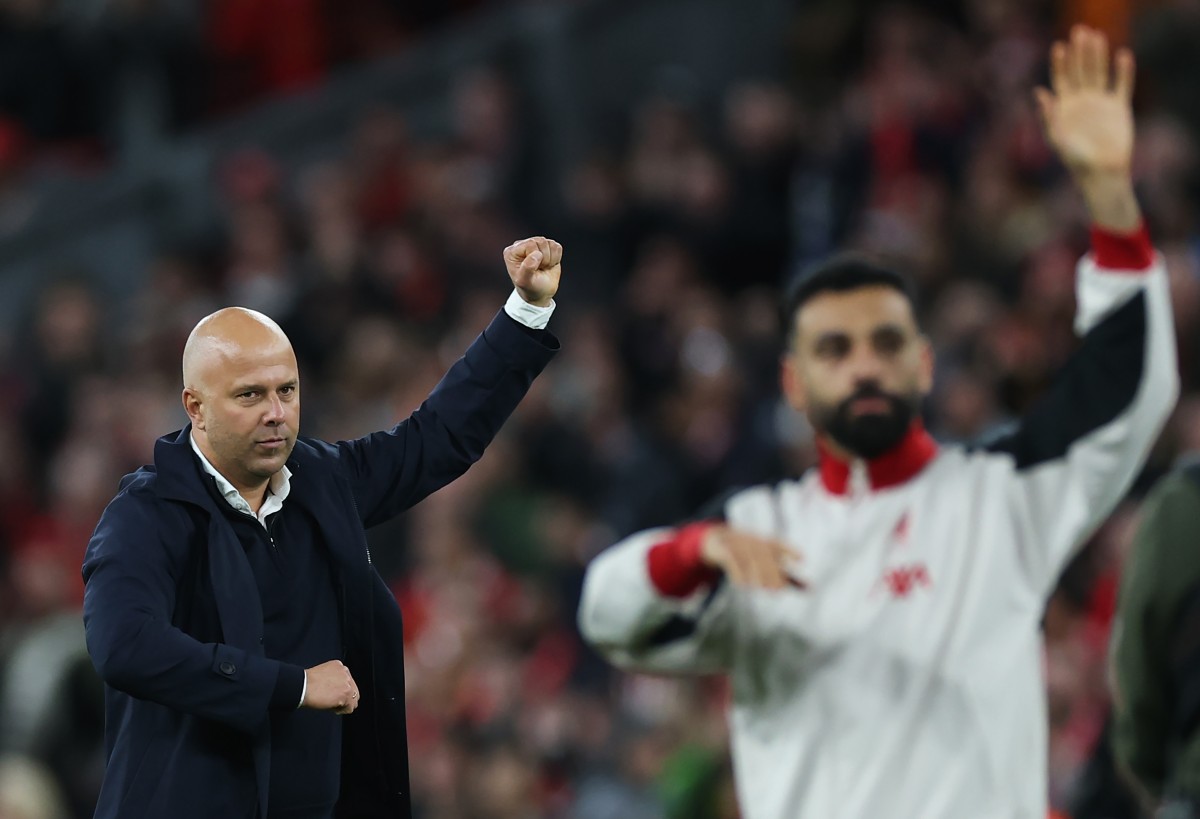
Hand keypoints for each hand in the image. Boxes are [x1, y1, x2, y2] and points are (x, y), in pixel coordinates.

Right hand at [302, 660, 359, 714]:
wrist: (303, 686)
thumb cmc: (306, 683)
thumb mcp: (323, 674)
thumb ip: (333, 679)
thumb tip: (337, 691)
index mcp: (339, 666)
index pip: (348, 681)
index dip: (341, 691)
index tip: (334, 696)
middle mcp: (346, 673)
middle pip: (353, 690)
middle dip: (345, 698)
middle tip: (334, 703)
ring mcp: (347, 683)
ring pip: (354, 699)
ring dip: (344, 704)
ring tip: (333, 706)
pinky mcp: (346, 694)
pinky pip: (350, 707)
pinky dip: (342, 710)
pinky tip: (333, 708)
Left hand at [504, 236, 561, 306]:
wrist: (541, 293)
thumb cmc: (530, 288)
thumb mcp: (525, 281)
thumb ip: (527, 268)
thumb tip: (537, 254)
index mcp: (511, 252)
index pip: (530, 244)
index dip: (536, 258)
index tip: (533, 269)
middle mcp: (522, 245)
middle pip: (541, 241)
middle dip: (544, 258)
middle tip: (538, 269)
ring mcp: (535, 245)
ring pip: (550, 243)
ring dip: (550, 259)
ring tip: (543, 267)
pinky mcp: (547, 247)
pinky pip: (557, 247)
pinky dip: (556, 258)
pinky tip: (548, 265)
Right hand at [699, 525, 805, 589]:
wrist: (718, 540)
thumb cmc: (752, 555)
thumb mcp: (770, 563)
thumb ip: (788, 577)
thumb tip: (811, 589)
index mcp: (767, 544)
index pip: (780, 545)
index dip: (791, 551)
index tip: (802, 559)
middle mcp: (754, 542)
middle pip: (765, 555)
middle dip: (772, 571)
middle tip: (779, 589)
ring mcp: (738, 544)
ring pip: (749, 558)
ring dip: (757, 573)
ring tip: (765, 588)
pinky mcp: (724, 550)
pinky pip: (731, 560)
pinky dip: (737, 572)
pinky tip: (743, 585)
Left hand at [1034, 26, 1140, 231]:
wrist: (1102, 173)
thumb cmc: (1076, 160)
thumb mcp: (1058, 138)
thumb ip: (1049, 115)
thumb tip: (1039, 91)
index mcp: (1065, 107)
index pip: (1061, 79)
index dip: (1060, 63)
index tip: (1059, 47)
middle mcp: (1082, 102)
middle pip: (1080, 71)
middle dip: (1079, 52)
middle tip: (1080, 31)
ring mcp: (1101, 104)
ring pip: (1100, 73)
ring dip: (1099, 56)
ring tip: (1098, 36)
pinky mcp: (1119, 108)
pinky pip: (1122, 85)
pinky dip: (1123, 71)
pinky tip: (1123, 56)